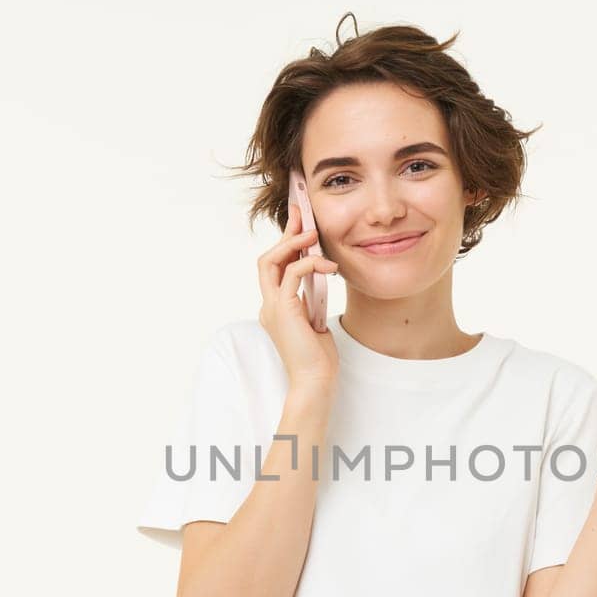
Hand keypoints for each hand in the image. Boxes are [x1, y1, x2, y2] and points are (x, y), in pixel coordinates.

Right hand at [256, 197, 339, 389]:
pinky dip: (310, 263)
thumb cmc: (319, 359)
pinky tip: (328, 265)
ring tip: (314, 234)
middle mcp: (269, 305)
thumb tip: (319, 275)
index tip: (301, 223)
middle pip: (268, 258)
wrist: (315, 382)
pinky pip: (292, 274)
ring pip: (272, 261)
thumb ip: (311, 299)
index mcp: (276, 308)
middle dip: (285, 233)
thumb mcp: (316, 321)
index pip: (276, 268)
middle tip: (303, 213)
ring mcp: (272, 307)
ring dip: (293, 243)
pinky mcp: (283, 310)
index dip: (286, 243)